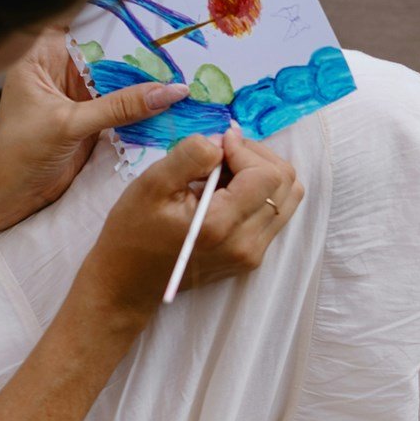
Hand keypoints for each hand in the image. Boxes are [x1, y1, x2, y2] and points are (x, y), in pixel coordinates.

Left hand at [0, 33, 191, 228]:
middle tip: (181, 49)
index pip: (85, 26)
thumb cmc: (20, 151)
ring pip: (120, 80)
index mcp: (42, 55)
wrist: (11, 193)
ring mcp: (79, 95)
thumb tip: (169, 92)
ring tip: (185, 73)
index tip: (154, 19)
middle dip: (141, 53)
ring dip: (147, 81)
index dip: (118, 20)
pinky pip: (125, 106)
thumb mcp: (70, 123)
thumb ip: (119, 107)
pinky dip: (145, 106)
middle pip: (109, 53)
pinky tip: (171, 101)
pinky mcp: (94, 118)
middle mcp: (62, 70)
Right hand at [79, 127, 302, 320]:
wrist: (130, 280)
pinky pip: (276, 213)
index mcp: (220, 225)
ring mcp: (254, 253)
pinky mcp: (254, 256)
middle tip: (224, 152)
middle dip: (258, 157)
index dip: (246, 149)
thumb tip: (226, 140)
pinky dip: (260, 192)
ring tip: (228, 169)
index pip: (267, 175)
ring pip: (288, 198)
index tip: (219, 144)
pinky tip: (229, 190)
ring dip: (263, 173)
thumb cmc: (134, 230)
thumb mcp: (152, 183)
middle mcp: (247, 243)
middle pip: (286, 183)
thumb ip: (191, 156)